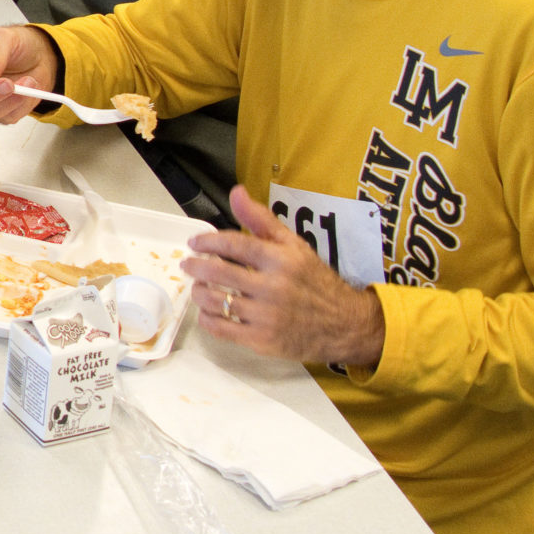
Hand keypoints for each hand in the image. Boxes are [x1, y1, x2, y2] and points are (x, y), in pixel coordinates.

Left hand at [182, 187, 386, 366]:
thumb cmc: (315, 282)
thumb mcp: (294, 246)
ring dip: (199, 292)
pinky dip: (207, 319)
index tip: (195, 243)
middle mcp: (273, 287)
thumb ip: (262, 220)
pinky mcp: (262, 341)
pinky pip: (222, 329)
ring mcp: (266, 317)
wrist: (345, 325)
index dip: (208, 241)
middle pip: (219, 273)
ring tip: (198, 286)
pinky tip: (208, 311)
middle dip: (195, 266)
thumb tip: (236, 192)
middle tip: (188, 264)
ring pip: (216, 301)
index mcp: (281, 260)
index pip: (234, 245)